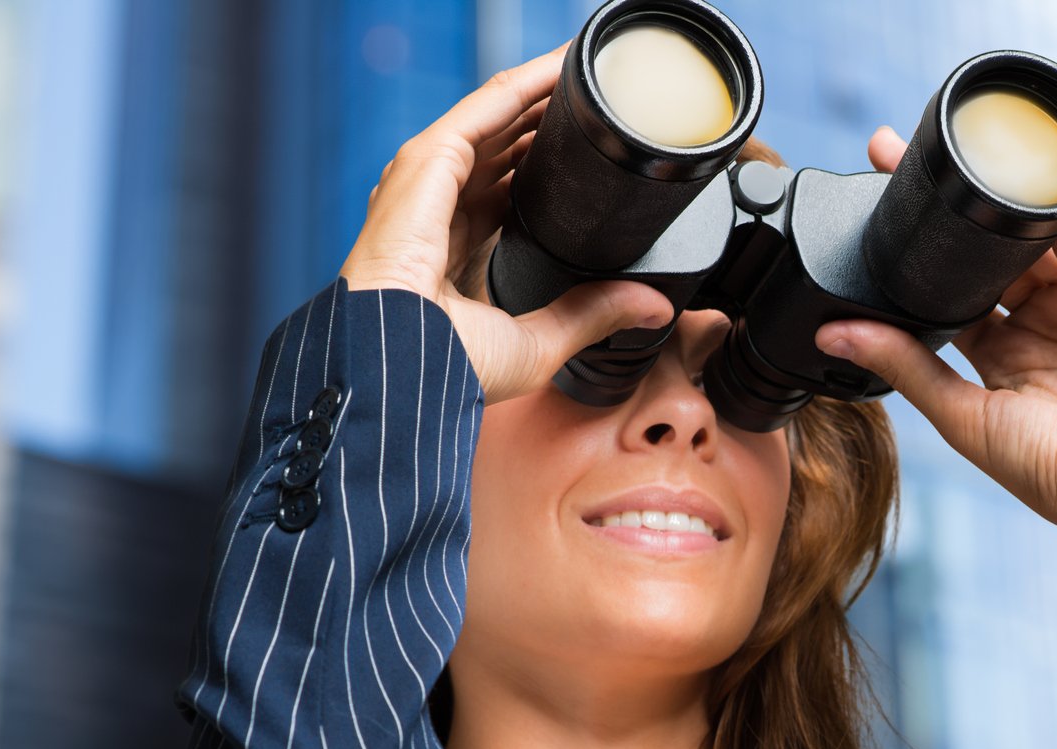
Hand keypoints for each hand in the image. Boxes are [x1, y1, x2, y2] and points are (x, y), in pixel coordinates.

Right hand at [339, 41, 677, 404]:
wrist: (403, 371)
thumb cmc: (446, 370)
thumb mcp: (539, 341)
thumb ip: (592, 316)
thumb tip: (653, 308)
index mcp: (457, 248)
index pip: (509, 185)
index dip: (550, 161)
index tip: (594, 148)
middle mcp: (439, 208)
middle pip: (504, 145)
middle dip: (549, 118)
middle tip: (603, 100)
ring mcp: (428, 183)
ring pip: (495, 119)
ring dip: (541, 92)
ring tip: (589, 73)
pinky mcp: (426, 164)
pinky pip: (482, 111)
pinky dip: (521, 87)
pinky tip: (557, 70)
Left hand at [815, 126, 1056, 551]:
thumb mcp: (965, 416)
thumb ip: (905, 367)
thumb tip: (833, 333)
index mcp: (1002, 357)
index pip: (953, 289)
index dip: (920, 254)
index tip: (877, 203)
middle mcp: (1044, 326)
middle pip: (993, 256)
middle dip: (954, 214)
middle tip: (899, 159)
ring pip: (1039, 243)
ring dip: (1002, 208)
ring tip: (958, 171)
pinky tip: (1025, 201)